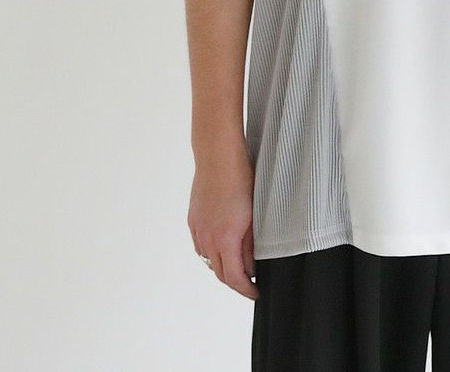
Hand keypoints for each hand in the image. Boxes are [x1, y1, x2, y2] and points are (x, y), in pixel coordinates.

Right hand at [188, 148, 258, 299]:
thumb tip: (251, 266)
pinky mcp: (193, 220)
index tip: (256, 292)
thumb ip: (251, 245)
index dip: (246, 289)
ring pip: (208, 259)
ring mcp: (198, 229)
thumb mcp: (254, 215)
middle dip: (235, 281)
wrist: (218, 156)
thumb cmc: (241, 180)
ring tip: (238, 265)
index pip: (234, 278)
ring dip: (222, 266)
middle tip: (250, 282)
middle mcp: (207, 238)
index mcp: (225, 239)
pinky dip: (212, 252)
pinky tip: (222, 246)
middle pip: (219, 273)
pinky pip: (201, 245)